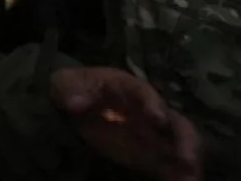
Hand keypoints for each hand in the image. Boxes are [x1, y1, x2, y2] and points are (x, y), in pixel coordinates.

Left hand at [51, 67, 201, 179]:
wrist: (73, 106)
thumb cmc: (73, 89)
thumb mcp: (64, 83)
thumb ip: (69, 89)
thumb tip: (75, 103)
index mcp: (127, 87)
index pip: (144, 93)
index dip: (152, 104)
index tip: (157, 119)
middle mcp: (148, 109)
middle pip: (174, 121)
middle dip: (184, 138)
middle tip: (187, 158)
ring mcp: (151, 133)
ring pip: (179, 144)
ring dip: (188, 159)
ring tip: (190, 177)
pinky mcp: (149, 153)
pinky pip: (168, 164)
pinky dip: (177, 174)